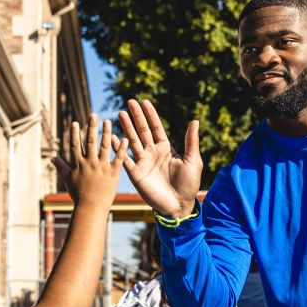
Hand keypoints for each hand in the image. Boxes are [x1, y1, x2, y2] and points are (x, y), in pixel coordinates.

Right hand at [51, 114, 126, 208]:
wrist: (91, 208)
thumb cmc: (78, 195)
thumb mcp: (68, 180)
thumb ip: (61, 167)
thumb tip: (53, 158)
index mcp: (79, 164)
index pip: (76, 145)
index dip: (75, 133)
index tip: (76, 122)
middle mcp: (90, 163)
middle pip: (90, 141)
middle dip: (91, 127)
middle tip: (93, 115)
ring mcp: (102, 167)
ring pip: (104, 146)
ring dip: (106, 132)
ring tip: (108, 121)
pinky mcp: (113, 173)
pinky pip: (119, 158)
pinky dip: (122, 148)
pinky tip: (125, 138)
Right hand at [116, 99, 201, 217]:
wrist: (178, 204)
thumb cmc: (189, 184)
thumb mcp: (193, 160)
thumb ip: (191, 141)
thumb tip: (195, 121)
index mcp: (166, 148)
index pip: (156, 127)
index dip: (150, 115)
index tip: (144, 101)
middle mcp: (152, 152)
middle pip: (142, 130)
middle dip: (136, 116)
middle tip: (129, 102)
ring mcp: (142, 162)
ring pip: (132, 140)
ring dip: (126, 127)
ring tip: (119, 114)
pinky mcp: (135, 173)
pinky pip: (124, 158)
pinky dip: (118, 148)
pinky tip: (112, 137)